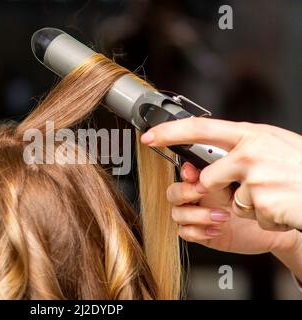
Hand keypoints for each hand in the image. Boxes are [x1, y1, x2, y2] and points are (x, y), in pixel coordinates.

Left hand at [141, 118, 301, 230]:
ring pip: (231, 201)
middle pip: (209, 177)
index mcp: (251, 134)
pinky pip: (250, 215)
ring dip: (249, 204)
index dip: (170, 132)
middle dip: (222, 189)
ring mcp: (256, 178)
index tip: (149, 136)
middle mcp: (250, 153)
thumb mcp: (274, 143)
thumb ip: (243, 145)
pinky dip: (264, 216)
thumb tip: (210, 150)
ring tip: (275, 194)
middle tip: (254, 184)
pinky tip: (282, 205)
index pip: (200, 128)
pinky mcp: (263, 203)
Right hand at [168, 162, 300, 254]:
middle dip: (186, 193)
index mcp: (204, 180)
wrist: (269, 227)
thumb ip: (223, 172)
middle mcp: (197, 197)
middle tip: (204, 192)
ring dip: (197, 215)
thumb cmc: (256, 201)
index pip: (183, 174)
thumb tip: (210, 164)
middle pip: (173, 193)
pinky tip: (217, 229)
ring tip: (221, 216)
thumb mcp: (240, 182)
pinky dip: (199, 231)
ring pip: (177, 214)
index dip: (184, 173)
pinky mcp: (199, 233)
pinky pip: (185, 233)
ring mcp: (196, 215)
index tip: (193, 174)